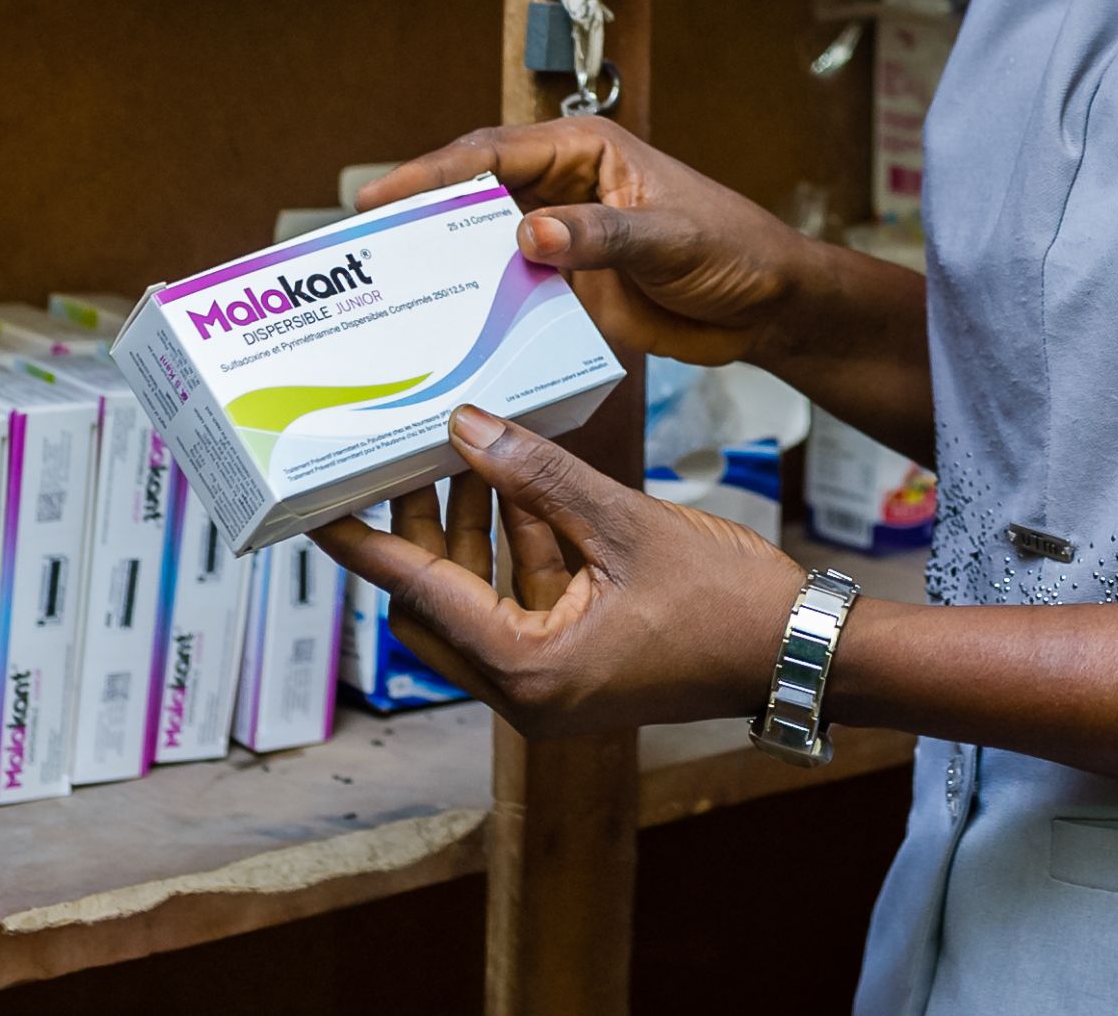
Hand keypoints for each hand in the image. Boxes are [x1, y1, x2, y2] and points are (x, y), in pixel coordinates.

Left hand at [312, 405, 806, 735]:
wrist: (802, 652)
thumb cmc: (727, 605)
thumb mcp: (626, 524)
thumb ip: (541, 475)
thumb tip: (469, 429)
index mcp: (528, 668)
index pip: (419, 594)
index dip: (366, 544)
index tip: (315, 509)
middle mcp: (526, 688)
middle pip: (436, 603)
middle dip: (419, 528)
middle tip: (399, 456)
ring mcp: (552, 679)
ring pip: (478, 599)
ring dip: (471, 531)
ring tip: (463, 451)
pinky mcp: (578, 661)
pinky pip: (522, 600)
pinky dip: (516, 546)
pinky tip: (520, 482)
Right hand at [356, 121, 822, 367]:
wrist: (770, 305)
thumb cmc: (736, 250)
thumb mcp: (670, 239)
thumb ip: (603, 235)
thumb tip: (529, 230)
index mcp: (585, 150)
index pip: (492, 153)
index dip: (430, 173)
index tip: (377, 198)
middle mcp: (563, 187)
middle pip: (471, 196)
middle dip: (415, 218)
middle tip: (356, 251)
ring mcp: (562, 238)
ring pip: (480, 246)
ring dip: (438, 267)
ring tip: (378, 296)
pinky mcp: (566, 286)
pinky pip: (506, 291)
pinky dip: (473, 308)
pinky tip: (438, 337)